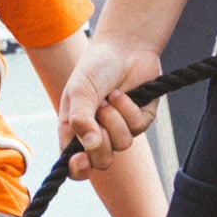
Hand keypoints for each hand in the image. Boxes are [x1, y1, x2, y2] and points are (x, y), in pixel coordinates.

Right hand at [55, 35, 159, 179]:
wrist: (124, 47)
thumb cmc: (95, 67)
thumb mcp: (80, 91)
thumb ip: (81, 119)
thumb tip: (88, 145)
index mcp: (76, 131)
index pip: (75, 164)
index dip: (78, 169)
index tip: (81, 160)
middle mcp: (98, 134)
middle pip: (102, 161)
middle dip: (102, 143)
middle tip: (98, 118)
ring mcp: (121, 128)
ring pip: (122, 144)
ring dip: (115, 118)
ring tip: (110, 97)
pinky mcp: (141, 120)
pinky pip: (138, 127)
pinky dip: (130, 109)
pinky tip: (123, 94)